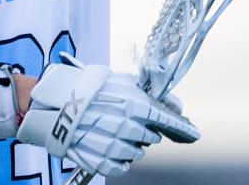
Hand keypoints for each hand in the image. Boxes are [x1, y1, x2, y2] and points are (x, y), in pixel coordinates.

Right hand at [16, 53, 198, 177]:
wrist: (55, 104)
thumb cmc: (90, 88)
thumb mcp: (122, 81)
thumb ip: (150, 92)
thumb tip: (175, 105)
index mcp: (135, 106)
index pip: (168, 121)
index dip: (182, 128)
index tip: (193, 133)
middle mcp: (128, 128)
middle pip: (151, 138)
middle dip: (146, 131)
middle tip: (130, 122)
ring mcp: (114, 147)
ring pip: (137, 153)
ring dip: (132, 145)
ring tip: (115, 132)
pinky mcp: (100, 162)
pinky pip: (121, 167)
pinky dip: (119, 160)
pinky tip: (110, 147)